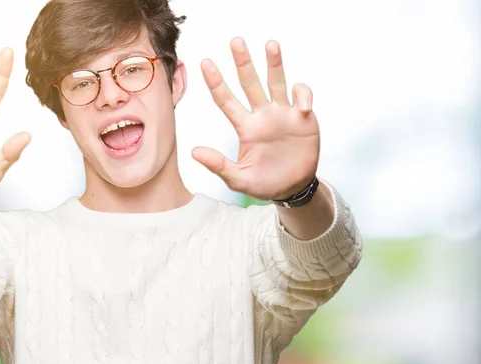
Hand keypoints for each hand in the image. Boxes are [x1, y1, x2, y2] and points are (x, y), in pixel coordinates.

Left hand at [192, 38, 319, 200]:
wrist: (293, 188)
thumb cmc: (264, 183)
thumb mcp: (239, 179)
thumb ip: (219, 166)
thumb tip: (194, 152)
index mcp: (245, 128)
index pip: (226, 101)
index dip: (216, 82)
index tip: (205, 63)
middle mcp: (262, 115)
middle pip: (250, 83)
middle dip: (243, 62)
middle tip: (235, 41)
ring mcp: (282, 114)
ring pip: (276, 82)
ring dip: (274, 63)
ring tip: (270, 44)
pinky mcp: (303, 117)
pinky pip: (301, 97)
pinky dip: (302, 96)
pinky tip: (302, 107)